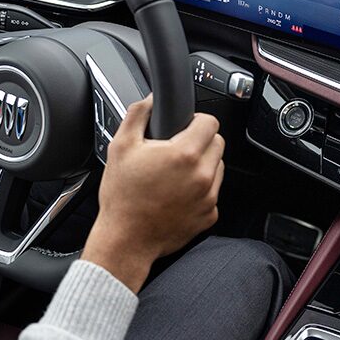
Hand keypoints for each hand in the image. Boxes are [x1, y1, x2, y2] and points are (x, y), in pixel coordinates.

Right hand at [81, 96, 224, 291]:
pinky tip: (179, 193)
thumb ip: (138, 114)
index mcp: (185, 154)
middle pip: (218, 143)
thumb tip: (151, 99)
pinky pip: (213, 192)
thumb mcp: (121, 147)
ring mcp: (209, 197)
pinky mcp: (210, 214)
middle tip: (177, 149)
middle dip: (201, 141)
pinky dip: (201, 189)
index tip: (186, 126)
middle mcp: (203, 175)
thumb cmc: (122, 196)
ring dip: (203, 164)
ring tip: (177, 172)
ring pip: (218, 166)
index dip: (197, 120)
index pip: (210, 122)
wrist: (126, 240)